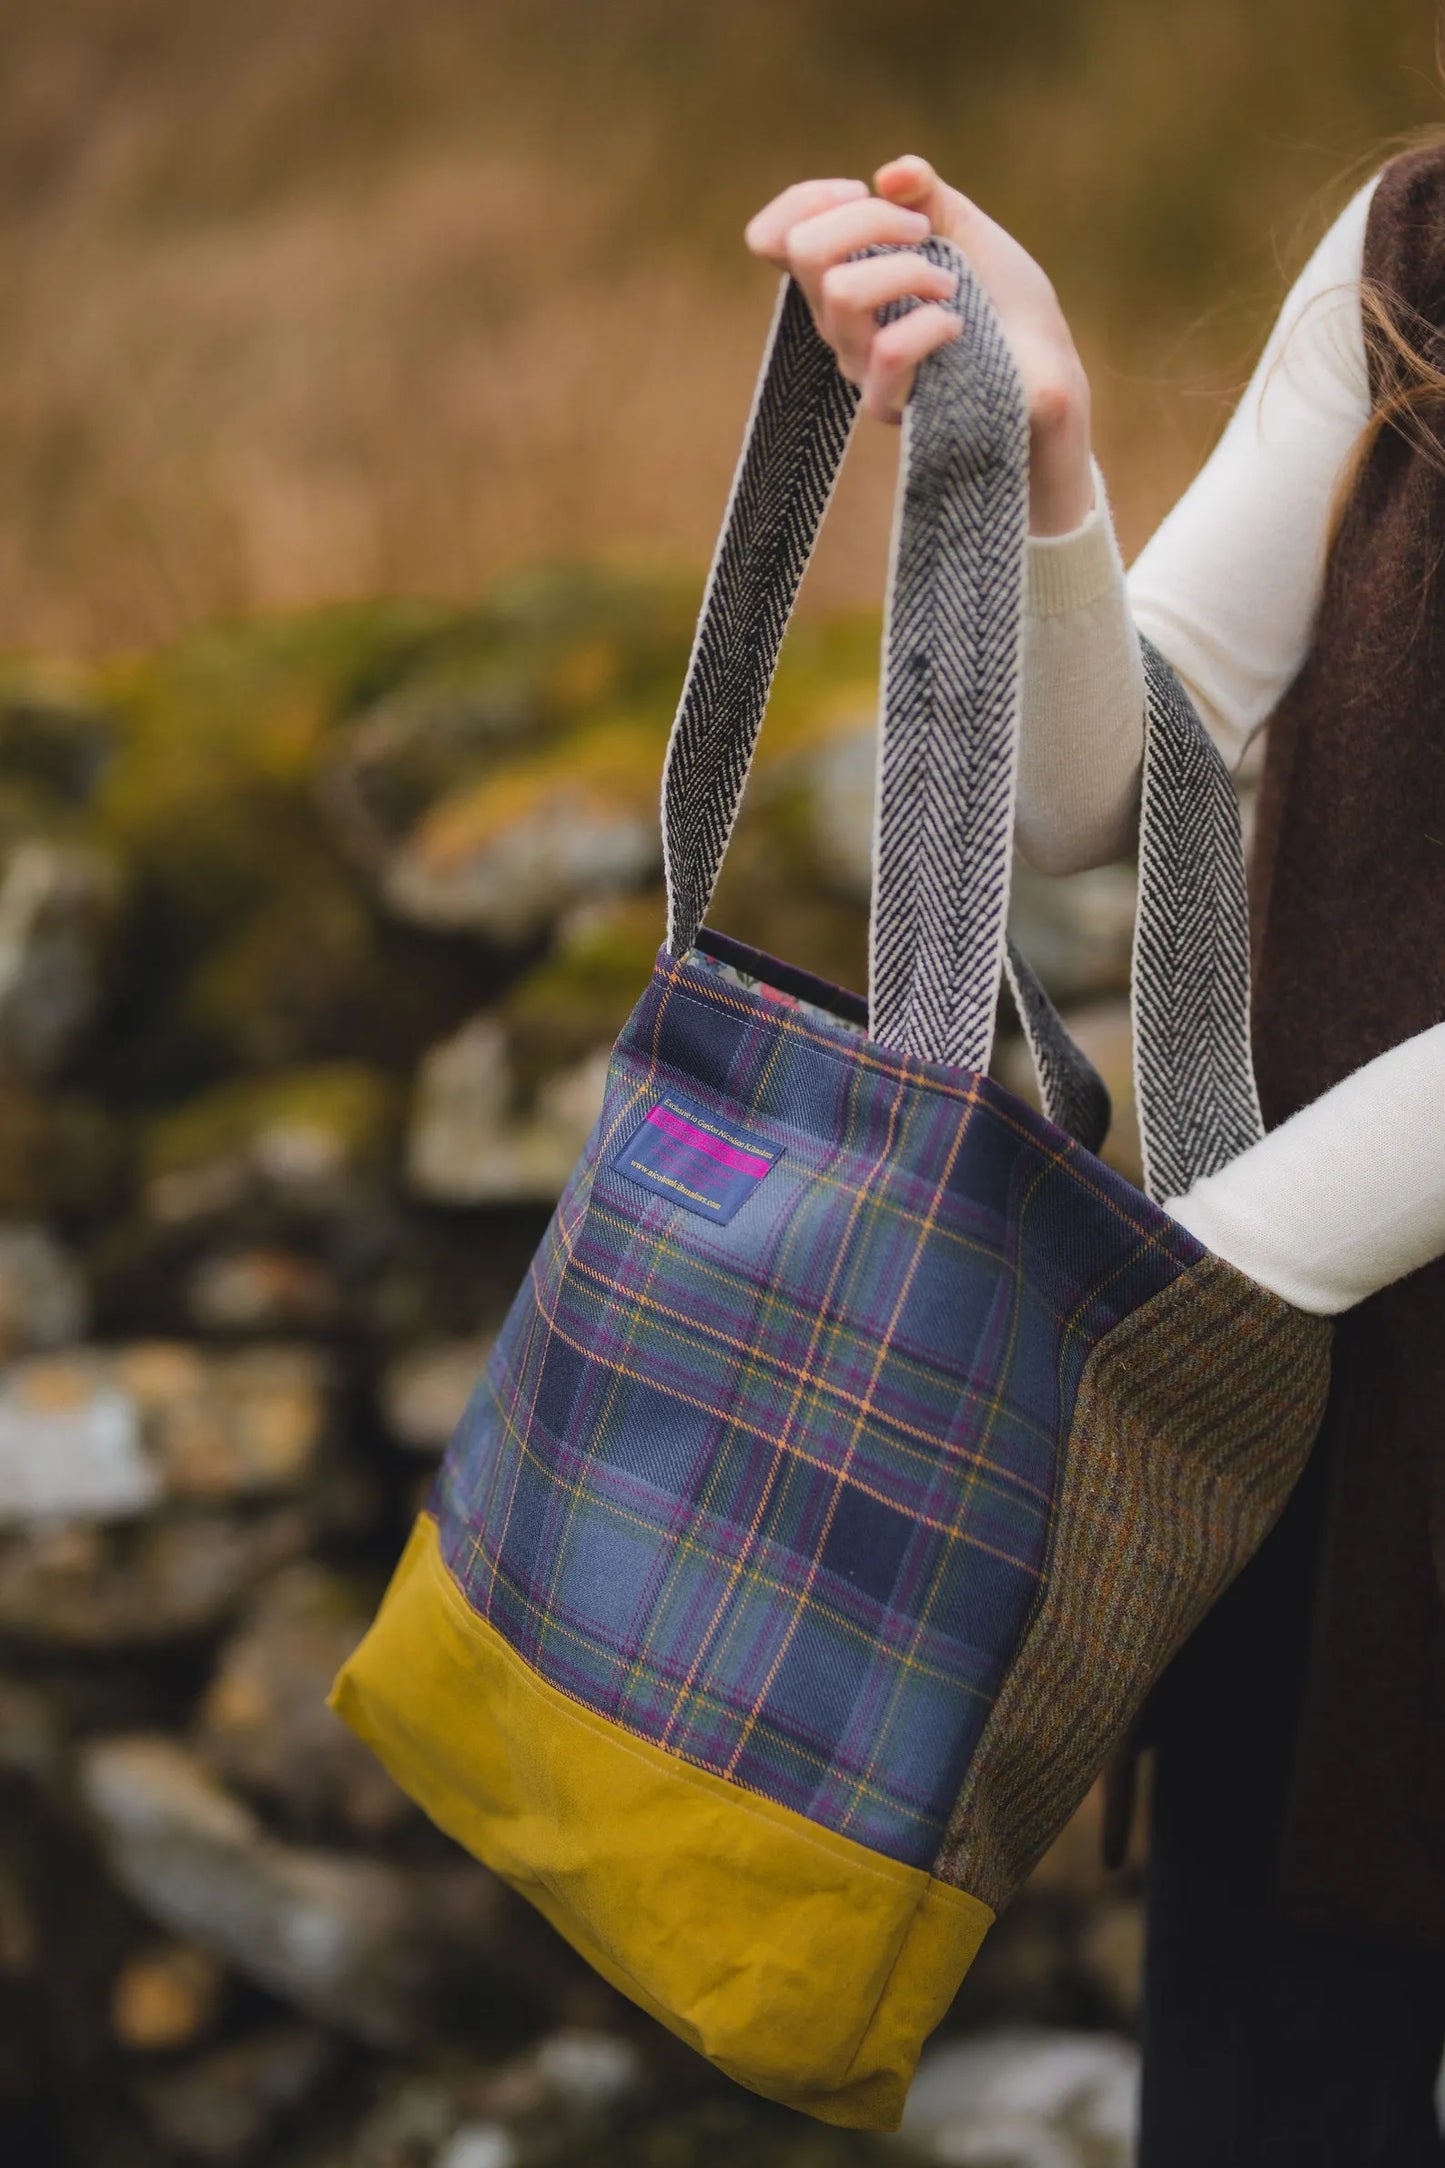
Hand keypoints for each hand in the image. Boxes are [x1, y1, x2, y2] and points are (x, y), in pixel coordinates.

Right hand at [744, 155, 1094, 535]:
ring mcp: (859, 365)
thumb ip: (925, 193)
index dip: (807, 199)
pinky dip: (930, 323)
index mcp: (843, 276)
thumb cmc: (1001, 300)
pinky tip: (958, 324)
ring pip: (842, 293)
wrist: (1045, 367)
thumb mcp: (963, 227)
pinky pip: (888, 351)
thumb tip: (890, 175)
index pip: (772, 239)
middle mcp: (839, 322)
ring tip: (950, 284)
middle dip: (870, 219)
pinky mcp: (889, 402)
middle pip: (805, 251)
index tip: (861, 191)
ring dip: (908, 269)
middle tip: (923, 233)